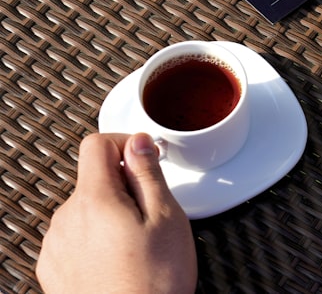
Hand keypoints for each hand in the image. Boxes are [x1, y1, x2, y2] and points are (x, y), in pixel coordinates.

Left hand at [37, 133, 195, 292]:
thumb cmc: (154, 281)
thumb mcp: (166, 217)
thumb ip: (148, 173)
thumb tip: (139, 143)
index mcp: (95, 199)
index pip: (97, 144)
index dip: (125, 143)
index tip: (146, 158)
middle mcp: (67, 218)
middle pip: (93, 179)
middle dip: (123, 185)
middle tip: (153, 212)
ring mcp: (56, 245)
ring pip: (85, 209)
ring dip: (110, 214)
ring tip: (138, 243)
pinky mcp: (54, 268)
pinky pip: (75, 237)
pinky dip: (96, 239)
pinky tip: (119, 260)